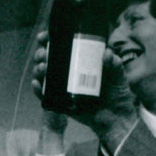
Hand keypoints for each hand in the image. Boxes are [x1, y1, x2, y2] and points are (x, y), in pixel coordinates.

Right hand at [32, 31, 138, 145]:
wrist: (116, 119)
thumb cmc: (118, 95)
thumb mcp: (119, 76)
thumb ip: (115, 64)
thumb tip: (106, 53)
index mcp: (82, 61)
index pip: (64, 46)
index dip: (51, 39)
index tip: (44, 36)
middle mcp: (71, 73)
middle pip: (50, 59)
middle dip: (41, 54)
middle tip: (43, 54)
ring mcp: (65, 88)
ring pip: (46, 76)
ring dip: (38, 69)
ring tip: (41, 68)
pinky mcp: (62, 104)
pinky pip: (47, 96)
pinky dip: (39, 91)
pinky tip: (36, 84)